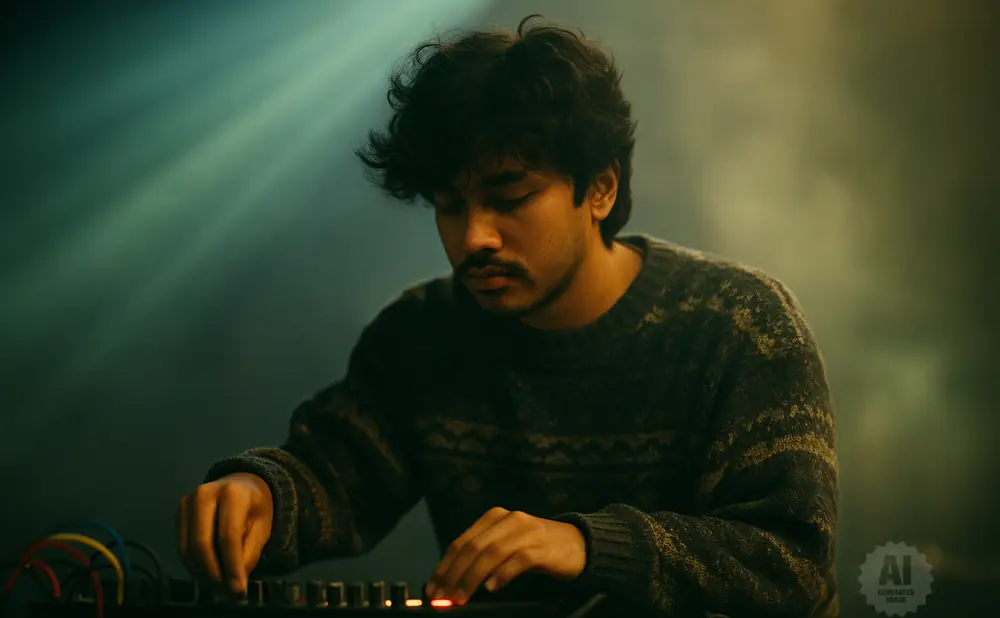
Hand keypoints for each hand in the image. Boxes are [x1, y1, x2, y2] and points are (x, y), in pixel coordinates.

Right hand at [176, 473, 272, 594]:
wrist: (240, 484)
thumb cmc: (254, 506)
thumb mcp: (262, 527)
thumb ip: (249, 552)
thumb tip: (235, 581)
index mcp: (232, 493)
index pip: (228, 535)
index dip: (232, 566)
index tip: (238, 589)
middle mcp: (205, 493)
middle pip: (202, 543)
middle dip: (213, 573)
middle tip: (225, 591)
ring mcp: (187, 502)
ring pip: (187, 547)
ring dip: (201, 573)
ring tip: (218, 586)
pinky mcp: (178, 512)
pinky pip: (181, 546)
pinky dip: (193, 565)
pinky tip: (207, 574)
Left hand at [425, 507, 586, 604]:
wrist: (578, 544)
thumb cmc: (537, 548)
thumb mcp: (506, 546)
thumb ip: (482, 557)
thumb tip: (451, 581)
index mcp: (494, 517)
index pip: (461, 542)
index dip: (444, 567)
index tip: (432, 588)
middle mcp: (508, 520)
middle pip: (472, 548)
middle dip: (453, 575)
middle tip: (442, 598)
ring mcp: (526, 532)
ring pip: (491, 554)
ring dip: (471, 578)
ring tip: (460, 598)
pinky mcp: (543, 547)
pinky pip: (518, 560)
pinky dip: (502, 575)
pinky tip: (492, 588)